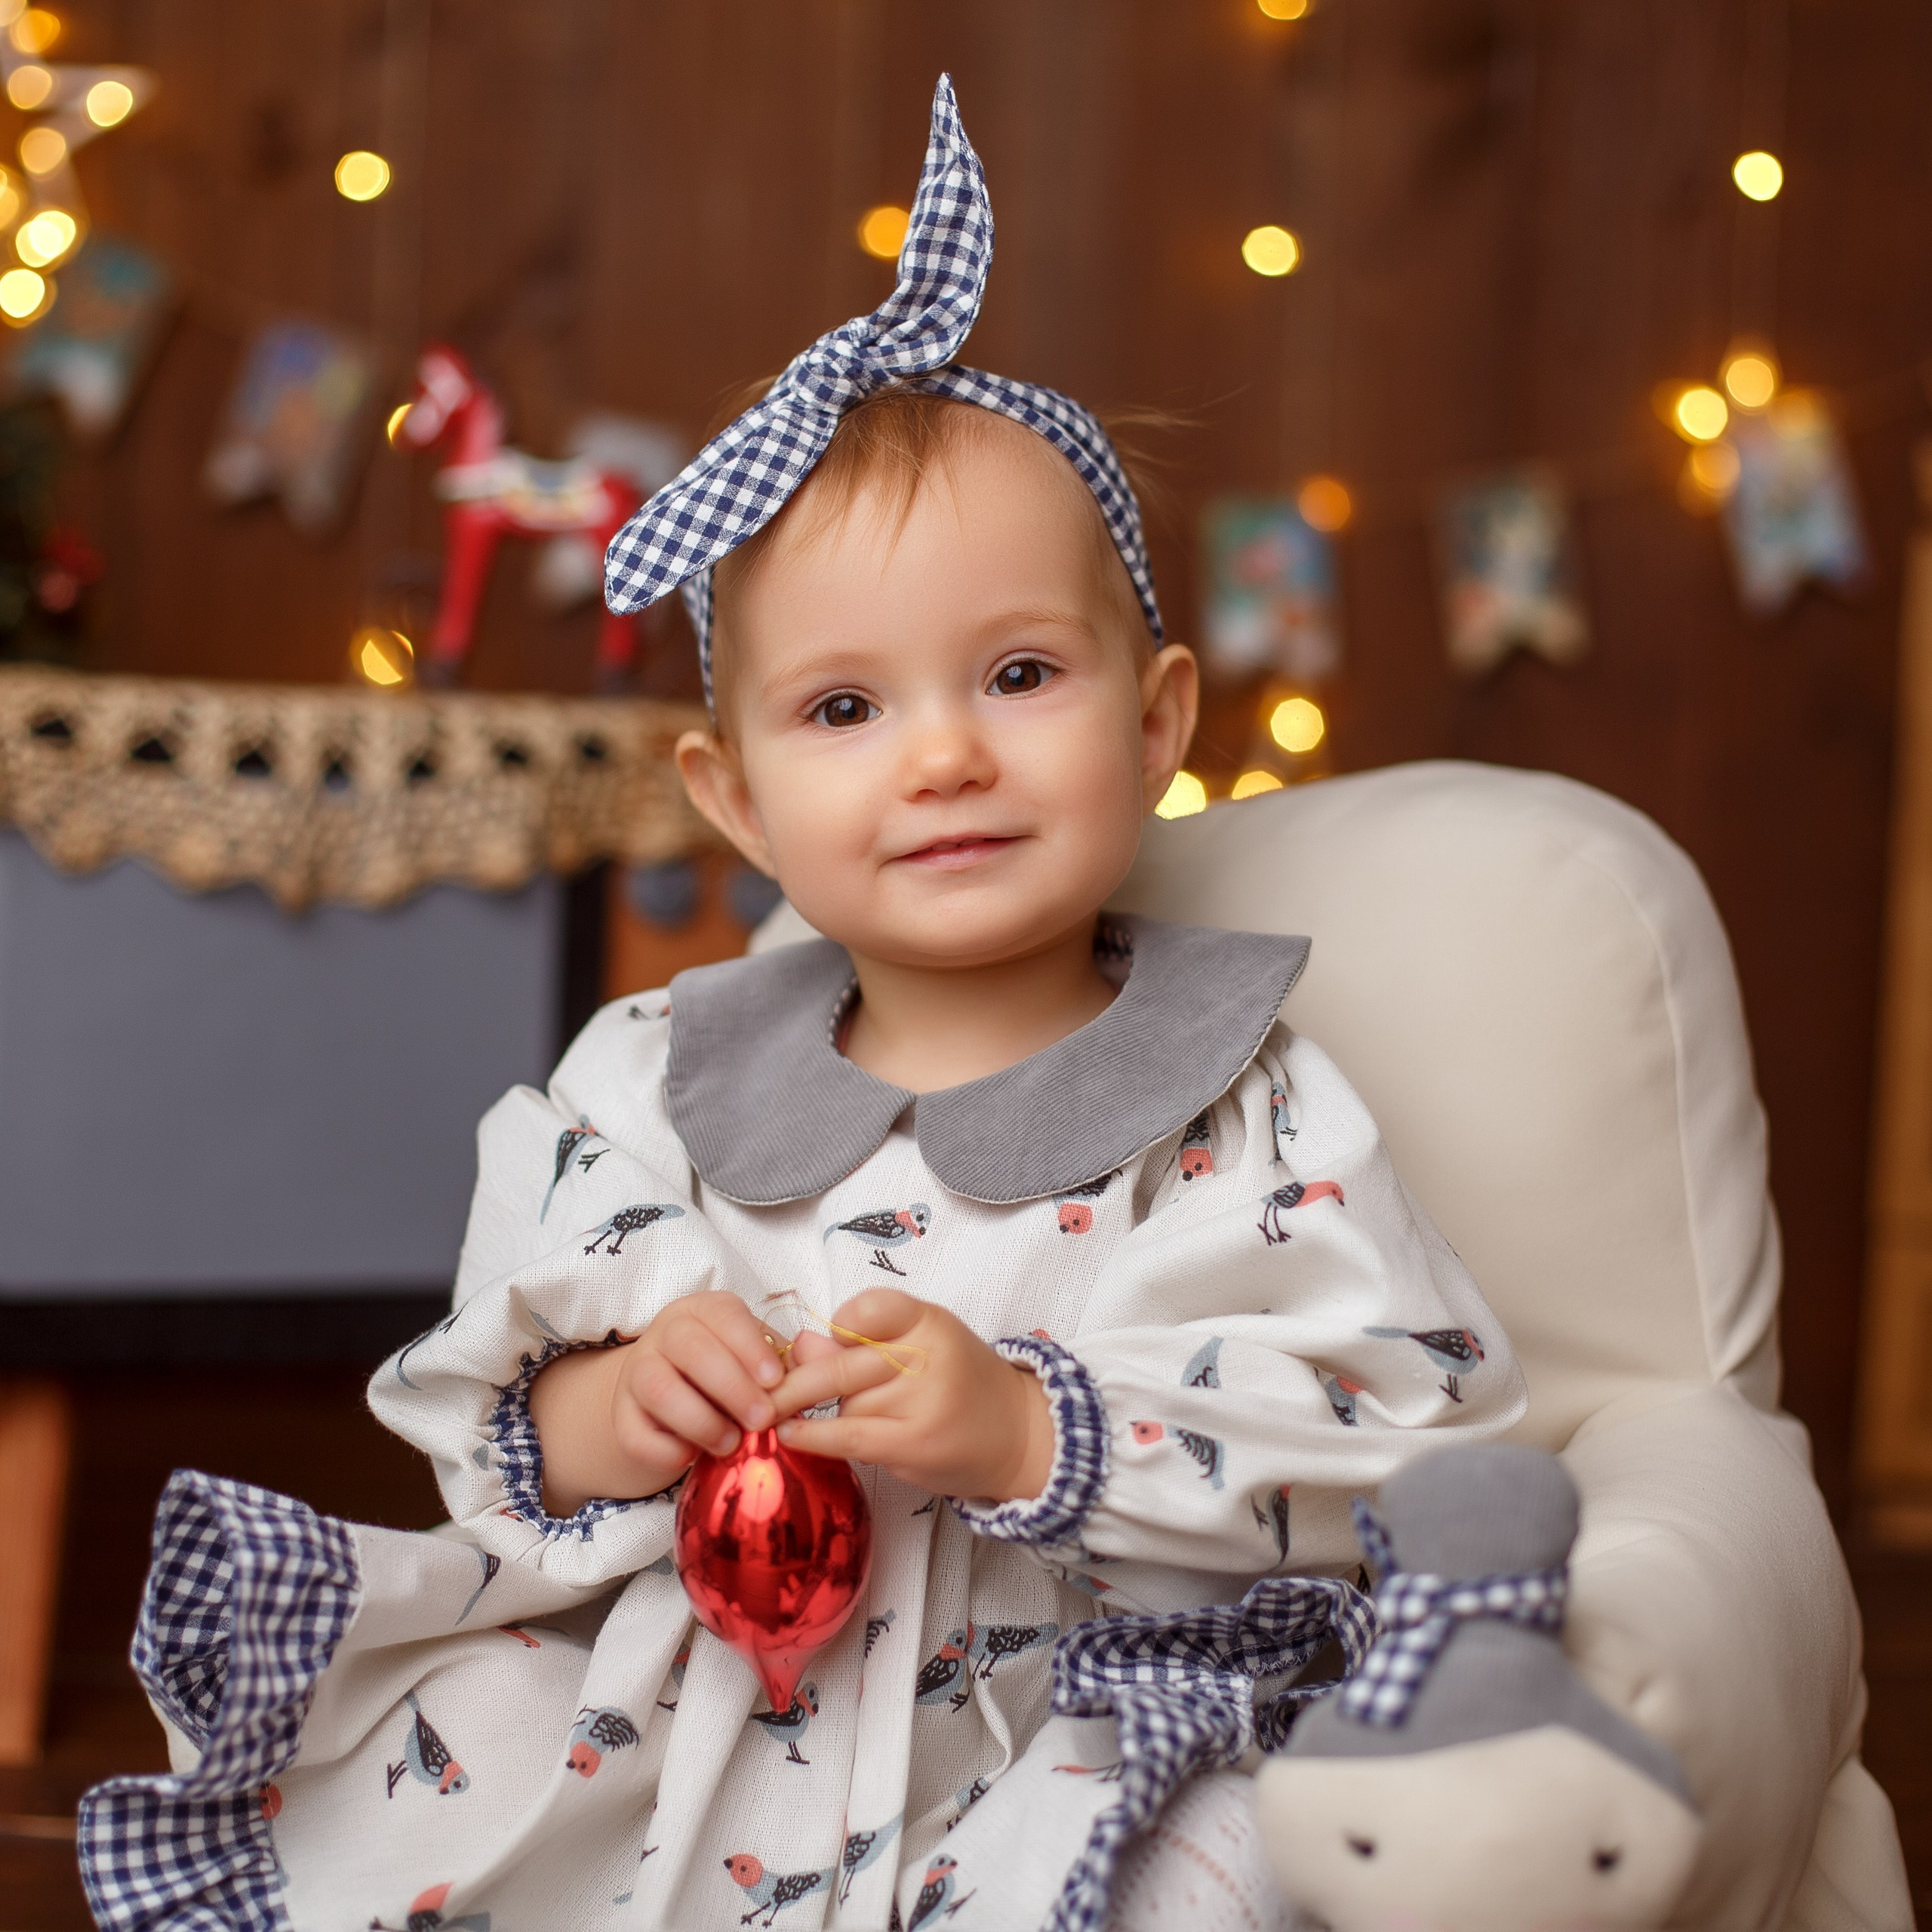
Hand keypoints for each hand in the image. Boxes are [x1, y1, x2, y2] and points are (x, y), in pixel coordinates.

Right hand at [527, 1290, 786, 1514]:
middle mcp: (665, 1334)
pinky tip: (692, 1457)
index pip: (724, 1315)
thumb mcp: (758, 1358)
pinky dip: (667, 1451)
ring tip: (731, 1443)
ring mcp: (637, 1373)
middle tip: (762, 1420)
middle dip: (731, 1386)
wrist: (670, 1401)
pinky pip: (635, 1434)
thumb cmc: (729, 1374)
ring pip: (659, 1389)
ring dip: (701, 1421)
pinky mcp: (621, 1416)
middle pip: (690, 1349)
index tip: (775, 1381)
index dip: (750, 1347)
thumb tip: (818, 1366)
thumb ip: (789, 1362)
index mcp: (704, 1311)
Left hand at [769, 1289, 1055, 1502]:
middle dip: (794, 1380)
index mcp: (931, 1320)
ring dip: (821, 1413)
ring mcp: (922, 1400)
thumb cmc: (961, 1384)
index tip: (826, 1344)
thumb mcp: (921, 1346)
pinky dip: (812, 1437)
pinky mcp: (913, 1442)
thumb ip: (863, 1342)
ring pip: (845, 1402)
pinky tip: (789, 1435)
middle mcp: (928, 1355)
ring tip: (821, 1419)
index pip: (867, 1308)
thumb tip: (798, 1345)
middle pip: (842, 1361)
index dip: (838, 1328)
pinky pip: (847, 1436)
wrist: (1019, 1437)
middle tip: (757, 1390)